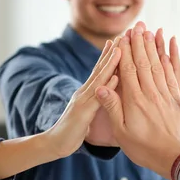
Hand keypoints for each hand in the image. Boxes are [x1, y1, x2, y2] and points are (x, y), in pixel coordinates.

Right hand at [47, 38, 120, 156]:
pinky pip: (99, 99)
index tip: (123, 39)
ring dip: (111, 63)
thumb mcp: (86, 114)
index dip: (112, 54)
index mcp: (89, 93)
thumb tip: (106, 91)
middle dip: (114, 51)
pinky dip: (108, 87)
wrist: (54, 145)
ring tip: (122, 48)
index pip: (103, 70)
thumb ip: (94, 102)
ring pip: (100, 79)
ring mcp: (83, 102)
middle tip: (125, 34)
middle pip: (102, 68)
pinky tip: (117, 78)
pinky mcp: (83, 114)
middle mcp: (85, 93)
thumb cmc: (72, 133)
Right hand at [95, 24, 179, 178]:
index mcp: (134, 100)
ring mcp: (165, 96)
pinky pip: (173, 76)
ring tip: (151, 32)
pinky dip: (171, 62)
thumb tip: (101, 87)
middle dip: (140, 43)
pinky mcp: (176, 101)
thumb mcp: (121, 132)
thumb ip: (112, 107)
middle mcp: (151, 94)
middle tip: (138, 26)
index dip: (126, 51)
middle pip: (144, 63)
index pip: (128, 69)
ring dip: (154, 48)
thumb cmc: (144, 148)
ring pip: (159, 66)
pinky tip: (168, 53)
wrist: (174, 158)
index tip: (124, 35)